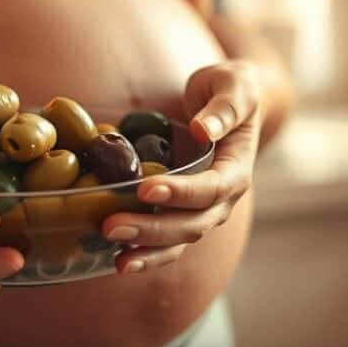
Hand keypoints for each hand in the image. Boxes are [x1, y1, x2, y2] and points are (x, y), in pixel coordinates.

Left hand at [101, 61, 260, 272]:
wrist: (229, 104)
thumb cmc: (231, 89)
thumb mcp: (235, 85)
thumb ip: (224, 107)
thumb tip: (202, 130)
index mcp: (236, 170)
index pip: (211, 188)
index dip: (181, 192)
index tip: (146, 189)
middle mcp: (222, 199)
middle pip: (191, 224)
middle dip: (152, 229)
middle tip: (111, 226)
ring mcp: (203, 211)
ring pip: (179, 241)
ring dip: (147, 251)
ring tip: (115, 258)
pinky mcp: (182, 212)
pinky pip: (167, 242)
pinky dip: (145, 253)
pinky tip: (116, 261)